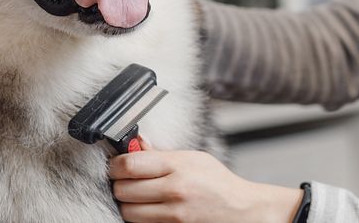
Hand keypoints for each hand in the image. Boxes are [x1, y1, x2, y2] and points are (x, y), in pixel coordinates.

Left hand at [109, 147, 302, 222]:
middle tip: (125, 181)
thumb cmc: (218, 182)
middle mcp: (175, 190)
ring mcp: (174, 214)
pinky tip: (148, 208)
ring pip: (128, 212)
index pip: (129, 165)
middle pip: (123, 190)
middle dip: (119, 184)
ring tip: (137, 196)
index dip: (115, 165)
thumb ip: (161, 154)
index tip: (116, 165)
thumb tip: (136, 144)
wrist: (242, 210)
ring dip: (127, 204)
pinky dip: (140, 217)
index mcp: (177, 166)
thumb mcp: (192, 158)